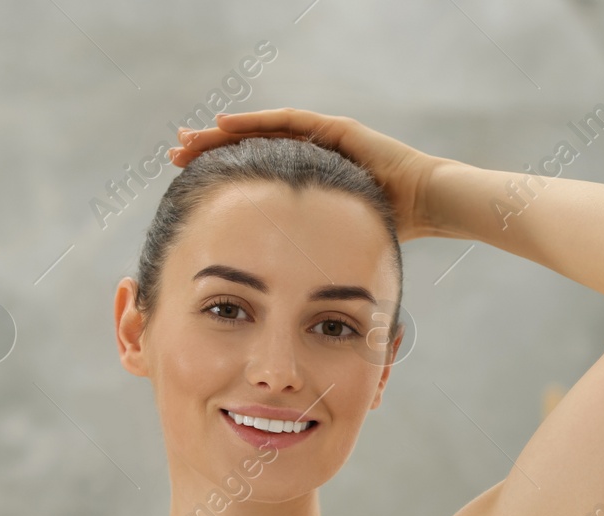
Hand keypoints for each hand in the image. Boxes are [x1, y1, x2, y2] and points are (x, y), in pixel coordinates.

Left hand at [167, 109, 447, 240]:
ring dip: (222, 135)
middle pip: (248, 150)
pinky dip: (255, 123)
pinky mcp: (335, 130)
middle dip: (210, 152)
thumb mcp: (333, 252)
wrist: (431, 205)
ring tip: (189, 139)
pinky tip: (223, 124)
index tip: (183, 184)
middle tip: (173, 155)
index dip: (218, 178)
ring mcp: (322, 141)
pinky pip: (288, 124)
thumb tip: (278, 305)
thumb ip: (307, 264)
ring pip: (262, 133)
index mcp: (306, 187)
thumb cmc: (391, 232)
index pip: (253, 178)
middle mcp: (309, 159)